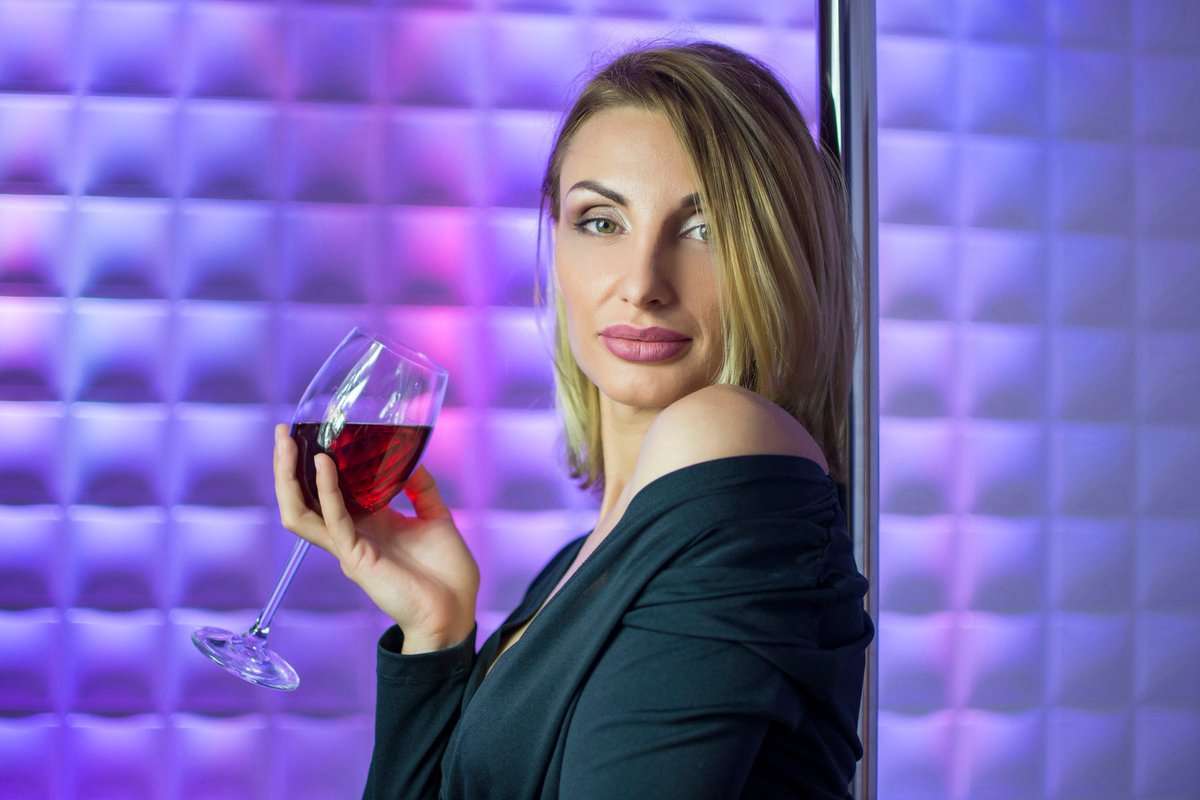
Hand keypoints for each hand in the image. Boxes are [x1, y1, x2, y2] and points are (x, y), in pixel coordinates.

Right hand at [272, 423, 478, 653]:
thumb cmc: (447, 573)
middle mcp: (350, 535)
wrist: (455, 611)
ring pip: (301, 512)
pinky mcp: (356, 558)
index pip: (326, 492)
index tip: (307, 432)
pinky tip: (323, 465)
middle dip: (287, 467)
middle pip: (302, 500)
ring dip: (290, 478)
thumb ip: (420, 488)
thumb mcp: (435, 517)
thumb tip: (411, 458)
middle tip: (282, 432)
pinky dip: (327, 491)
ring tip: (287, 444)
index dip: (311, 466)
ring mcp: (349, 548)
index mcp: (367, 524)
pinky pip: (334, 521)